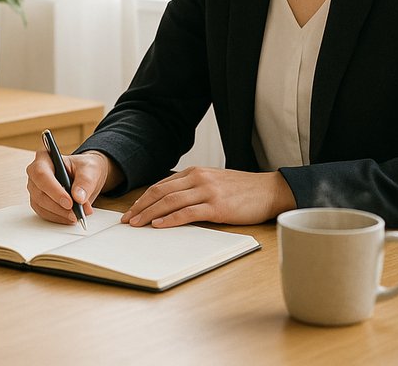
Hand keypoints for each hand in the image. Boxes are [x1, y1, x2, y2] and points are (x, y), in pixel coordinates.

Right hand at [26, 149, 122, 224]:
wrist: (86, 176)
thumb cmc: (84, 168)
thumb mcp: (90, 170)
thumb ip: (85, 182)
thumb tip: (78, 197)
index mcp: (45, 158)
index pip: (41, 174)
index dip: (54, 190)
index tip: (69, 202)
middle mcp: (35, 173)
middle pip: (39, 192)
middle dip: (58, 206)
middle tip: (76, 213)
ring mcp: (35, 188)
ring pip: (40, 205)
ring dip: (59, 214)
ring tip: (77, 215)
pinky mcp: (39, 201)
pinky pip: (44, 213)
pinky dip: (58, 218)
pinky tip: (70, 218)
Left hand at [123, 167, 294, 227]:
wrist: (270, 190)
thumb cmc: (242, 190)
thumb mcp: (213, 183)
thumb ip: (193, 189)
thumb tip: (170, 204)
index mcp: (194, 172)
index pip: (161, 186)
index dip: (143, 199)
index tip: (131, 210)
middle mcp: (198, 179)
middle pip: (160, 192)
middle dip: (140, 207)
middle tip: (127, 220)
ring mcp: (207, 192)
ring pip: (170, 202)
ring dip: (150, 214)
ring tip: (137, 224)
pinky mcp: (217, 206)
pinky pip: (188, 212)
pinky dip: (171, 219)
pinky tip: (159, 225)